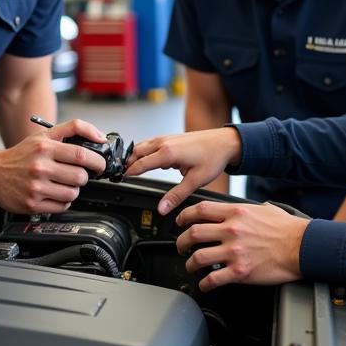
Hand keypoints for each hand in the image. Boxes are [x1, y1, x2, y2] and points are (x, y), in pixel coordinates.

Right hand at [0, 118, 106, 212]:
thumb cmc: (21, 155)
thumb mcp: (44, 135)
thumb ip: (73, 129)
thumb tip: (100, 137)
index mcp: (45, 147)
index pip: (81, 154)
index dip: (97, 161)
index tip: (99, 164)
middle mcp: (40, 167)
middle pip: (80, 177)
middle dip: (83, 176)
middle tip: (76, 174)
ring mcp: (36, 187)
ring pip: (73, 193)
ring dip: (73, 189)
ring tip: (62, 183)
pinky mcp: (33, 204)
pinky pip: (62, 206)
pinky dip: (62, 201)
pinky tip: (53, 193)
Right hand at [126, 128, 241, 214]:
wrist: (225, 142)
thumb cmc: (213, 158)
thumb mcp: (195, 181)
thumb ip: (176, 195)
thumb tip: (162, 208)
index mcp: (168, 153)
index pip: (140, 164)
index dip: (129, 173)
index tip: (120, 179)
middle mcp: (164, 142)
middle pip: (136, 152)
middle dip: (127, 163)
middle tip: (121, 175)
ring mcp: (166, 138)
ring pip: (142, 146)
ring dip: (135, 156)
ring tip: (130, 169)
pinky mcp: (171, 137)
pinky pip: (150, 143)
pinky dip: (144, 151)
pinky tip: (148, 160)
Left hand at [175, 200, 306, 290]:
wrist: (303, 247)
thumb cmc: (288, 229)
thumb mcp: (265, 209)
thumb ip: (247, 209)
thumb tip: (240, 209)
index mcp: (236, 213)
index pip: (199, 210)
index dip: (184, 216)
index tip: (180, 222)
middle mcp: (231, 231)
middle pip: (193, 233)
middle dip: (181, 241)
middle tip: (181, 246)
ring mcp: (234, 252)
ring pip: (198, 257)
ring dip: (189, 263)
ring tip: (190, 266)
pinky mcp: (240, 272)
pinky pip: (213, 279)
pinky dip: (205, 283)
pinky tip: (205, 284)